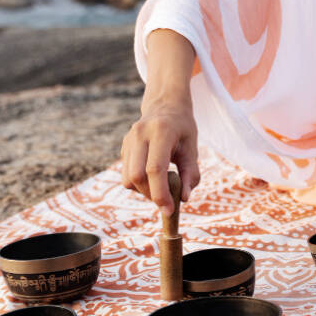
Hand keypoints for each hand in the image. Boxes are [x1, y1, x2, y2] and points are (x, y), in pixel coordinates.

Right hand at [120, 97, 198, 213]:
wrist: (164, 105)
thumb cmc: (182, 128)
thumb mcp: (192, 148)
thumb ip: (191, 174)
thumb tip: (183, 198)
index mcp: (160, 132)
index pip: (154, 169)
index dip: (161, 193)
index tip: (169, 210)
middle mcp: (139, 134)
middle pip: (136, 176)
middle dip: (151, 195)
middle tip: (167, 200)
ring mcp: (128, 140)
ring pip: (128, 178)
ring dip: (144, 191)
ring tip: (161, 185)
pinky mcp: (123, 147)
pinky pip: (126, 175)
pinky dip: (139, 184)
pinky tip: (153, 176)